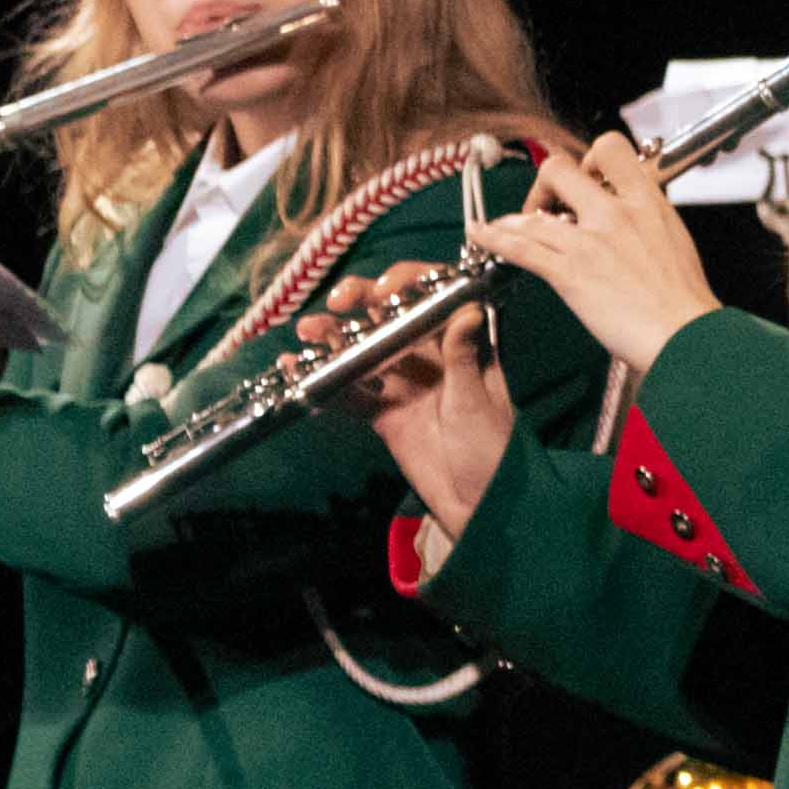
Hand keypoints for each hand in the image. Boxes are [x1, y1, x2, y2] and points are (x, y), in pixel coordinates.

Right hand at [303, 256, 515, 541]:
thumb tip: (467, 310)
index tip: (384, 286)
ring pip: (365, 349)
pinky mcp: (383, 412)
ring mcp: (405, 383)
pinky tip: (295, 367)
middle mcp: (432, 357)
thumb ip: (464, 358)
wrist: (478, 504)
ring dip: (335, 337)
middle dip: (363, 302)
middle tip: (339, 301)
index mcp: (465, 346)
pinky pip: (349, 391)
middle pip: (392, 317)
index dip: (410, 284)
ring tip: (309, 330)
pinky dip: (322, 381)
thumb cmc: (492, 449)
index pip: (437, 299)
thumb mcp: (479, 401)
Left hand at [466, 136, 721, 376]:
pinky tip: (480, 233)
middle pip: (560, 170)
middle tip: (547, 205)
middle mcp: (615, 214)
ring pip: (533, 212)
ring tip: (503, 224)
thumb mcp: (676, 239)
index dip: (588, 158)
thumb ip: (649, 219)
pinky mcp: (570, 272)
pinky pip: (520, 247)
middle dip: (545, 184)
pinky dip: (493, 238)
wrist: (686, 334)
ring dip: (512, 218)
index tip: (585, 176)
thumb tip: (633, 214)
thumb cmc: (685, 299)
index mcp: (646, 203)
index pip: (609, 150)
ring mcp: (590, 241)